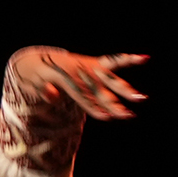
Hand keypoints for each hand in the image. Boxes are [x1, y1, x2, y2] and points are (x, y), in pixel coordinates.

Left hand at [8, 48, 147, 120]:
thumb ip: (42, 91)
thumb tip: (53, 96)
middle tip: (128, 116)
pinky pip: (114, 61)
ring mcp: (89, 66)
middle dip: (112, 103)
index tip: (106, 118)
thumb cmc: (35, 77)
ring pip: (110, 79)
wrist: (38, 60)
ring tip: (142, 99)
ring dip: (125, 90)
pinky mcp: (96, 63)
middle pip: (98, 91)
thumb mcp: (32, 84)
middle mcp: (80, 71)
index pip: (81, 96)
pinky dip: (128, 59)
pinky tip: (145, 58)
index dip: (93, 107)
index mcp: (64, 78)